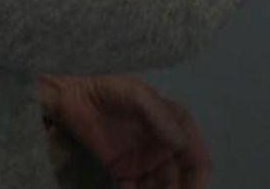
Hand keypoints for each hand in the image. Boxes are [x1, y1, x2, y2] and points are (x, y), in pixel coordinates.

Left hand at [38, 75, 209, 188]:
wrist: (71, 97)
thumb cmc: (108, 90)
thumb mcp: (136, 94)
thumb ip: (159, 115)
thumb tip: (181, 142)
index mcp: (174, 126)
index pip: (195, 156)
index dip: (197, 178)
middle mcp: (163, 146)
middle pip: (180, 179)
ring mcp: (144, 160)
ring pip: (161, 187)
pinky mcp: (123, 171)